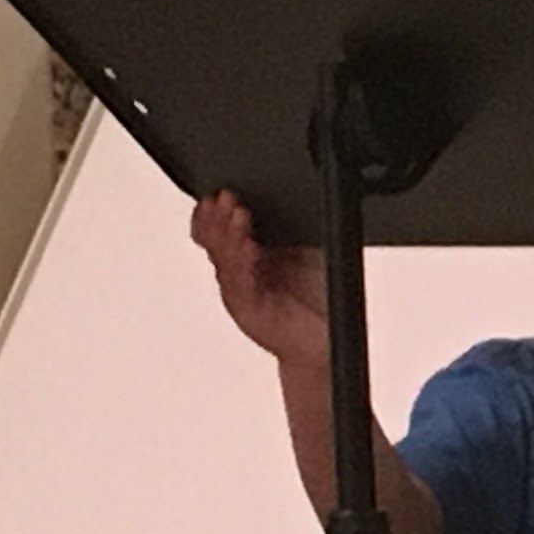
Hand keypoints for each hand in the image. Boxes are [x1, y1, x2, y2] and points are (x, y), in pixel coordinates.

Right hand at [192, 189, 327, 371]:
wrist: (321, 341)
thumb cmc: (313, 298)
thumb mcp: (304, 250)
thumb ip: (288, 227)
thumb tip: (286, 191)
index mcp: (246, 256)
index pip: (218, 230)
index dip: (212, 213)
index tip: (216, 193)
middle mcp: (238, 273)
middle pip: (216, 242)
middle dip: (218, 218)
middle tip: (223, 198)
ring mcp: (240, 293)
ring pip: (225, 261)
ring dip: (229, 236)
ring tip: (238, 216)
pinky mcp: (248, 311)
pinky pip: (241, 285)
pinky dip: (244, 265)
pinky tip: (249, 249)